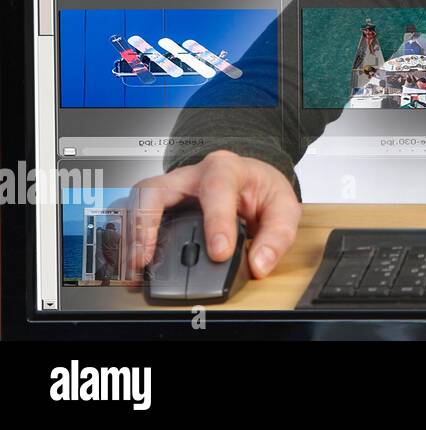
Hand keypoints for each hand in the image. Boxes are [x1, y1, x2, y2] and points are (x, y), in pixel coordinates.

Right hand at [128, 150, 300, 278]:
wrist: (251, 178)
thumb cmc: (262, 189)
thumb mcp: (283, 206)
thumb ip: (277, 235)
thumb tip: (260, 264)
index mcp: (227, 169)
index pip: (217, 189)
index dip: (216, 221)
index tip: (219, 252)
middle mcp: (192, 174)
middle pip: (157, 189)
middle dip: (148, 223)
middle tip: (148, 258)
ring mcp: (172, 187)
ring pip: (138, 202)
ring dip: (132, 235)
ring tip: (135, 267)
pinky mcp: (160, 203)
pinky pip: (136, 216)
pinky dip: (131, 240)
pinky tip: (134, 264)